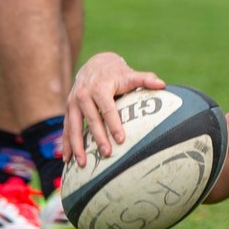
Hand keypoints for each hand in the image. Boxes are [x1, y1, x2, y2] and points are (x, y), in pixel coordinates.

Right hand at [64, 52, 166, 166]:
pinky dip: (66, 144)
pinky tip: (67, 160)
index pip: (108, 109)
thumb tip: (162, 84)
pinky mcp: (68, 109)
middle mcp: (83, 95)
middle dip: (98, 138)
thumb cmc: (117, 73)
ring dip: (77, 146)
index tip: (122, 139)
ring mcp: (73, 102)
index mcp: (100, 87)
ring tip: (83, 164)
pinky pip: (66, 128)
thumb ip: (145, 79)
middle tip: (107, 154)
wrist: (94, 64)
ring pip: (73, 126)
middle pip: (92, 119)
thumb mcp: (130, 74)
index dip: (114, 124)